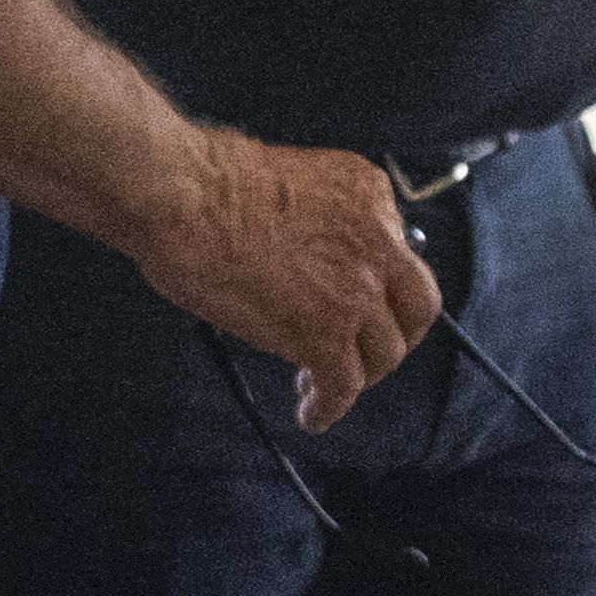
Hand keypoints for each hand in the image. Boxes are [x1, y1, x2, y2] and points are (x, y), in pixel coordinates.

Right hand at [143, 131, 437, 429]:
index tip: (358, 309)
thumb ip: (321, 225)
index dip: (381, 291)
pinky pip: (343, 385)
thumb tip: (311, 264)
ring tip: (318, 385)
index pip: (399, 257)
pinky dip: (329, 406)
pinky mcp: (325, 333)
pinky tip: (311, 413)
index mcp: (370, 197)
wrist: (179, 193)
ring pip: (383, 353)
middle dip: (393, 337)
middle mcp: (378, 241)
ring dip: (357, 376)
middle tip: (363, 354)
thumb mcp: (294, 185)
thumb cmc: (205, 183)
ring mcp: (356, 290)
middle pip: (416, 309)